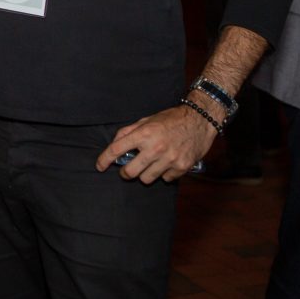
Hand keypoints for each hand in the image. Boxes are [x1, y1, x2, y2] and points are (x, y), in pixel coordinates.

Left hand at [94, 104, 217, 183]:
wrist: (200, 120)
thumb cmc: (171, 119)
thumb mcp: (147, 120)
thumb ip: (129, 131)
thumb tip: (115, 143)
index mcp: (144, 133)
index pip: (117, 149)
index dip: (104, 160)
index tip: (99, 166)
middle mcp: (155, 148)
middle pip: (130, 172)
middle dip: (125, 173)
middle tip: (127, 170)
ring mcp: (169, 159)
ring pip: (146, 179)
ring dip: (145, 174)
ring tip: (150, 165)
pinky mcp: (181, 167)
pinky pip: (165, 179)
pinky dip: (163, 174)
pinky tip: (167, 163)